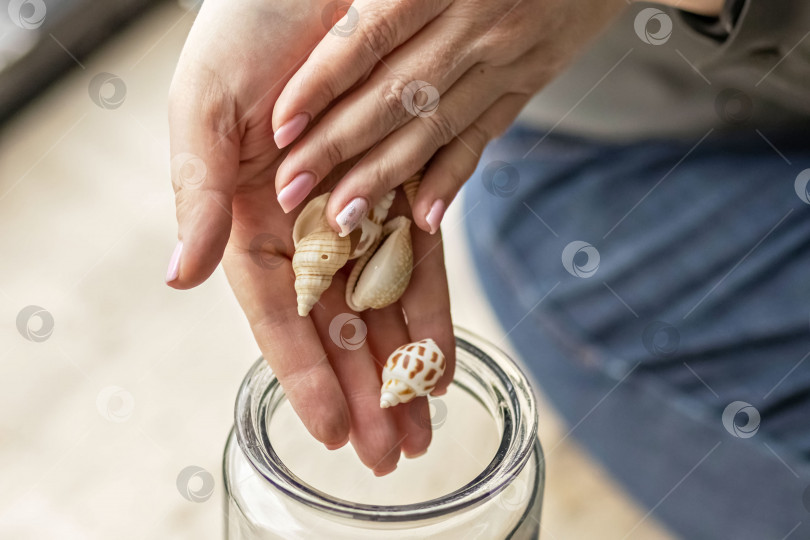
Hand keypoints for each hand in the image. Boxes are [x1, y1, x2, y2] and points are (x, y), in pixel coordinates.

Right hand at [167, 0, 454, 474]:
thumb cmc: (247, 35)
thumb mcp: (205, 109)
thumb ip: (199, 195)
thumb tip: (180, 277)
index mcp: (249, 216)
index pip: (276, 313)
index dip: (302, 373)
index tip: (331, 430)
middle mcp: (306, 225)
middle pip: (336, 325)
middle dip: (363, 391)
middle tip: (389, 454)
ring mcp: (358, 209)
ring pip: (382, 305)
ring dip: (402, 367)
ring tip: (422, 426)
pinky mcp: (403, 182)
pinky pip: (419, 256)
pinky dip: (430, 307)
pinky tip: (442, 356)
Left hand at [270, 0, 627, 235]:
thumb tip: (332, 16)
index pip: (369, 38)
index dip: (321, 85)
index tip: (279, 128)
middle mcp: (476, 23)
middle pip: (395, 96)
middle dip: (337, 147)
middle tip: (289, 190)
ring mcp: (506, 59)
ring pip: (436, 127)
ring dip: (384, 177)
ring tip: (340, 217)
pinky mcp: (526, 83)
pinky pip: (485, 136)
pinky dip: (453, 179)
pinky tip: (424, 218)